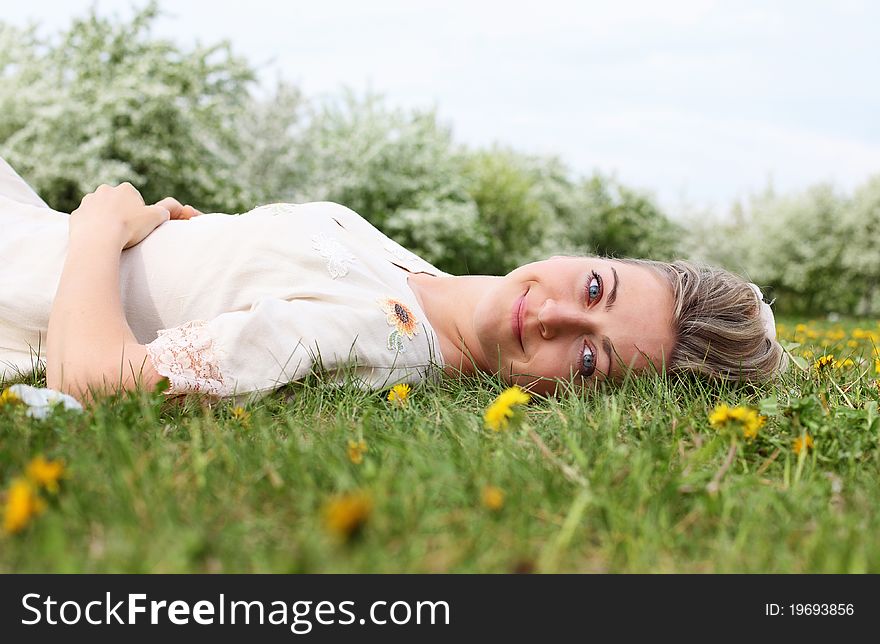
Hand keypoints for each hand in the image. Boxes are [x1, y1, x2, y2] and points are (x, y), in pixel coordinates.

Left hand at [70, 183, 195, 248]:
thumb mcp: (156, 218)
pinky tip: (98, 239)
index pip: (135, 199)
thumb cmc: (129, 227)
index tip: (139, 226)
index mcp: (125, 189)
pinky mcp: (76, 215)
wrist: (99, 239)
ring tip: (112, 237)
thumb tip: (166, 211)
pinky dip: (92, 229)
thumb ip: (164, 211)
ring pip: (100, 211)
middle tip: (126, 232)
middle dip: (121, 214)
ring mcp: (88, 202)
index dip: (139, 214)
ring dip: (105, 221)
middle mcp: (105, 190)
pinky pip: (87, 222)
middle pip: (116, 203)